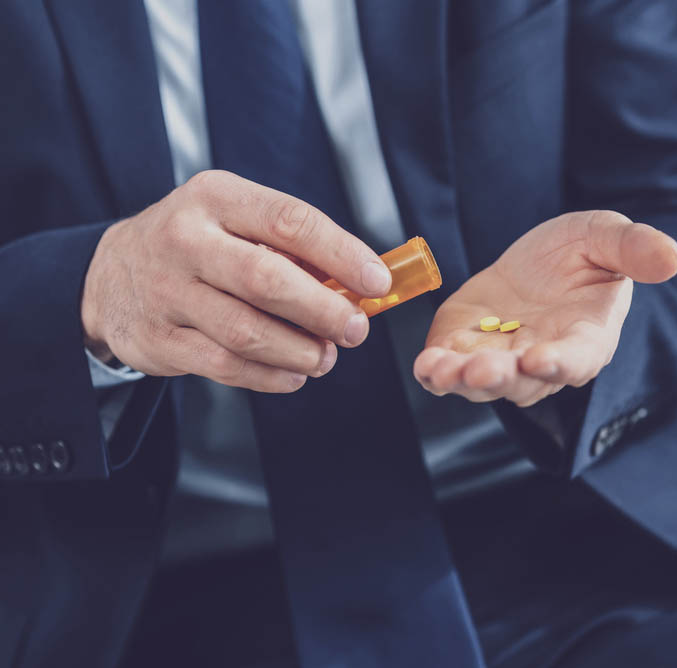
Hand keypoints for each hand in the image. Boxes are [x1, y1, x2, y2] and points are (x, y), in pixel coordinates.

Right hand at [81, 170, 391, 391]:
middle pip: (267, 280)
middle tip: (356, 330)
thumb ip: (293, 246)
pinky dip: (270, 376)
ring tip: (326, 358)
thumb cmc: (200, 244)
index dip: (342, 254)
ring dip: (300, 351)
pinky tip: (293, 374)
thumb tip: (363, 285)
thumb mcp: (236, 220)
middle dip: (324, 311)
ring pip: (247, 332)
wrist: (110, 274)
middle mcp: (185, 240)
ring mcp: (166, 291)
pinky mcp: (157, 339)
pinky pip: (225, 367)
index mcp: (216, 198)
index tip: (378, 281)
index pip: (290, 220)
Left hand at [414, 210, 676, 405]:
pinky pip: (449, 371)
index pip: (576, 360)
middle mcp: (542, 360)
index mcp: (585, 339)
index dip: (559, 364)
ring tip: (443, 370)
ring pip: (482, 383)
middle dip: (501, 379)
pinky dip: (436, 372)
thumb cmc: (581, 254)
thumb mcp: (606, 238)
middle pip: (523, 382)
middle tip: (482, 371)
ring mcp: (501, 360)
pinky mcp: (464, 349)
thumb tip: (672, 258)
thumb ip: (633, 248)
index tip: (541, 360)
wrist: (538, 261)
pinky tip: (426, 365)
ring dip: (463, 381)